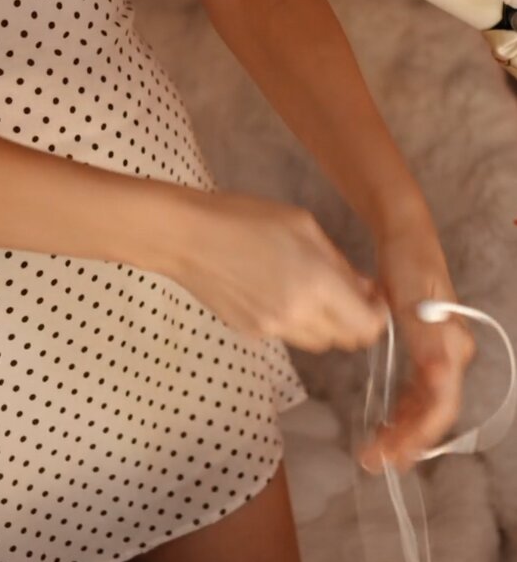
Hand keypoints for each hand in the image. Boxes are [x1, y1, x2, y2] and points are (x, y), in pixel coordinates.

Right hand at [161, 190, 388, 352]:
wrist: (186, 237)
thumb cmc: (242, 219)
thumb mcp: (303, 225)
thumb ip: (339, 262)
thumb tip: (364, 288)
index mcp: (318, 282)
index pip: (367, 326)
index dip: (376, 316)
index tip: (371, 299)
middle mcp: (298, 313)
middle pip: (345, 340)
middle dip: (351, 319)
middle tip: (341, 293)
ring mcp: (272, 327)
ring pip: (318, 343)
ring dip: (323, 324)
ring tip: (306, 291)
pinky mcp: (251, 332)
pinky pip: (287, 335)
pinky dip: (292, 321)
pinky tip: (273, 291)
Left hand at [359, 220, 474, 473]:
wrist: (403, 236)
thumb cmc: (408, 264)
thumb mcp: (414, 299)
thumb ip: (427, 339)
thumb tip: (440, 375)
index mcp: (452, 347)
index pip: (441, 406)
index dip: (418, 435)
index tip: (392, 454)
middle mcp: (451, 355)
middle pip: (433, 411)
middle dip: (407, 440)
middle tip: (374, 461)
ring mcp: (439, 354)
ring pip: (424, 404)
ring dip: (402, 429)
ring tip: (375, 450)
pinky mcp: (424, 349)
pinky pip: (416, 389)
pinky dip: (401, 409)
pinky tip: (384, 422)